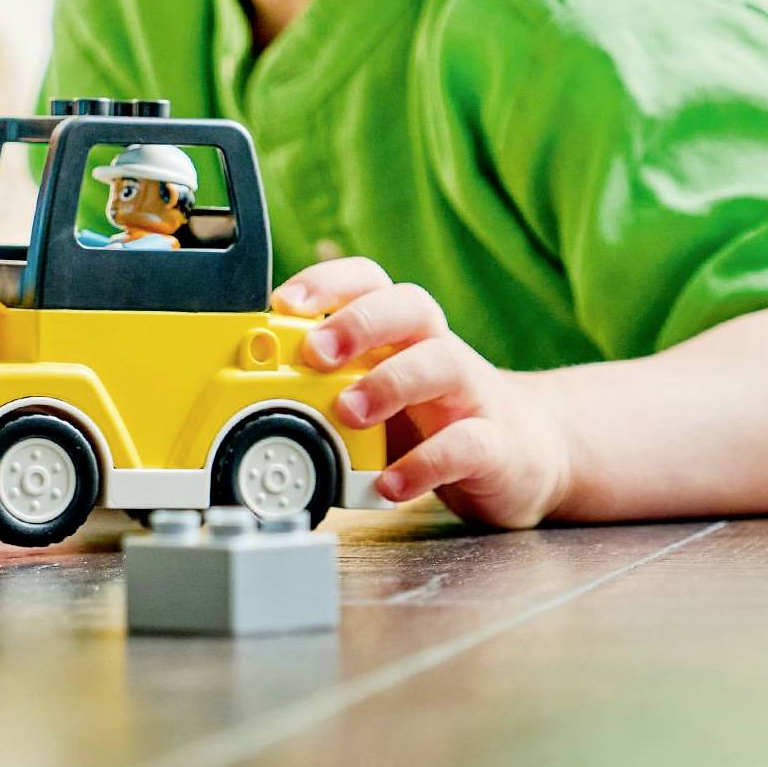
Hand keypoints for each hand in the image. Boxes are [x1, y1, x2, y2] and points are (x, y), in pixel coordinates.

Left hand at [276, 257, 573, 529]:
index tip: (283, 301)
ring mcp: (472, 395)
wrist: (522, 454)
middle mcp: (439, 349)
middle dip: (360, 322)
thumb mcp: (376, 394)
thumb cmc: (432, 418)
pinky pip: (467, 445)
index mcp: (404, 332)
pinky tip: (390, 484)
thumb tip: (245, 387)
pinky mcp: (495, 445)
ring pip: (443, 362)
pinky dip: (427, 463)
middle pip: (410, 306)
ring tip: (348, 413)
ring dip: (391, 382)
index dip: (330, 282)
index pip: (371, 282)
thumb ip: (327, 386)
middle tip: (314, 352)